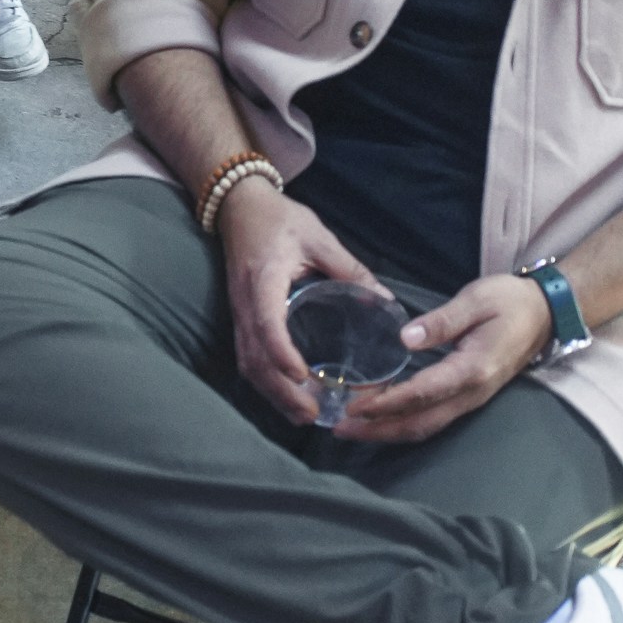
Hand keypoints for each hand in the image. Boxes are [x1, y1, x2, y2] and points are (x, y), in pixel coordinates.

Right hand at [218, 179, 387, 427]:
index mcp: (264, 280)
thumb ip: (349, 268)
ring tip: (303, 415)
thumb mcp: (318, 237)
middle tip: (312, 413)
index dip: (281, 352)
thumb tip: (383, 300)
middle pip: (254, 357)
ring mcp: (239, 313)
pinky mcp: (242, 319)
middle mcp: (246, 303)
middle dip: (280, 390)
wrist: (239, 207)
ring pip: (248, 363)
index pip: (267, 323)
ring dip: (272, 393)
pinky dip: (266, 383)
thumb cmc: (279, 219)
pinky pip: (248, 357)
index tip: (302, 376)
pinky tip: (288, 396)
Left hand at [329, 271, 550, 445]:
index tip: (354, 405)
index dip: (387, 402)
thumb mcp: (476, 300)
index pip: (423, 393)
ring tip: (351, 428)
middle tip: (340, 428)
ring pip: (426, 426)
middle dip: (378, 429)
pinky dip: (403, 423)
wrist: (545, 314)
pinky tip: (379, 417)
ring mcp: (471, 400)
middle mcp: (472, 393)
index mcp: (473, 368)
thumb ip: (442, 321)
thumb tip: (405, 338)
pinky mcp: (468, 398)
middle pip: (420, 422)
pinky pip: (432, 419)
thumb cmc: (510, 302)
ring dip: (387, 431)